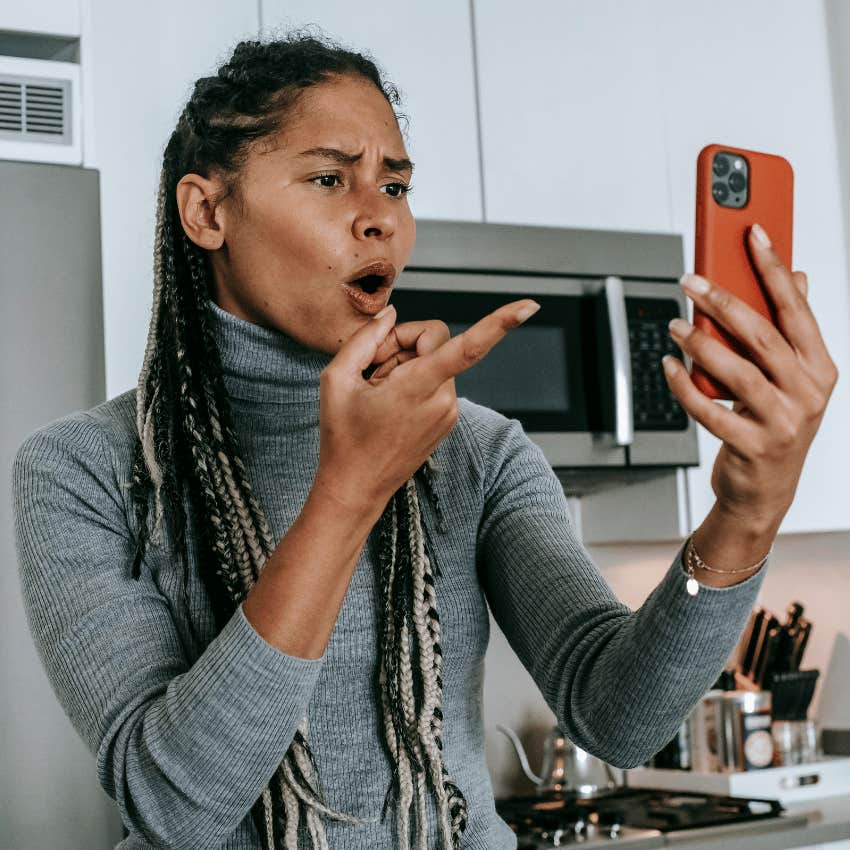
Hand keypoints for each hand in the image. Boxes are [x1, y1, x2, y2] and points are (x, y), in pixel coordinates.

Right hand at [312, 299, 540, 515]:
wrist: (356, 487)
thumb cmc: (342, 437)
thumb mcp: (337, 379)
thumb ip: (365, 338)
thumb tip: (392, 315)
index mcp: (419, 388)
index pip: (468, 348)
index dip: (500, 323)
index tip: (530, 307)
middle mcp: (444, 400)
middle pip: (435, 340)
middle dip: (402, 343)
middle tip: (371, 368)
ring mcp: (449, 412)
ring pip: (436, 360)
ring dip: (406, 364)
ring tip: (379, 392)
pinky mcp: (448, 419)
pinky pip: (437, 380)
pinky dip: (414, 381)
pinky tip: (391, 402)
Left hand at [663, 223, 838, 532]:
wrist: (765, 491)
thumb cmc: (773, 426)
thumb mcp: (791, 379)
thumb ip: (790, 332)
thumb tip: (797, 278)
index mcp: (820, 367)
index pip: (797, 308)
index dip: (774, 268)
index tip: (753, 233)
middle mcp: (808, 392)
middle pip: (762, 335)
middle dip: (723, 301)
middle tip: (691, 280)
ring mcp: (783, 421)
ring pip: (737, 371)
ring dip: (700, 343)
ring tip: (675, 324)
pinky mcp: (753, 446)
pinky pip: (711, 410)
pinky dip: (686, 386)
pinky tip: (669, 366)